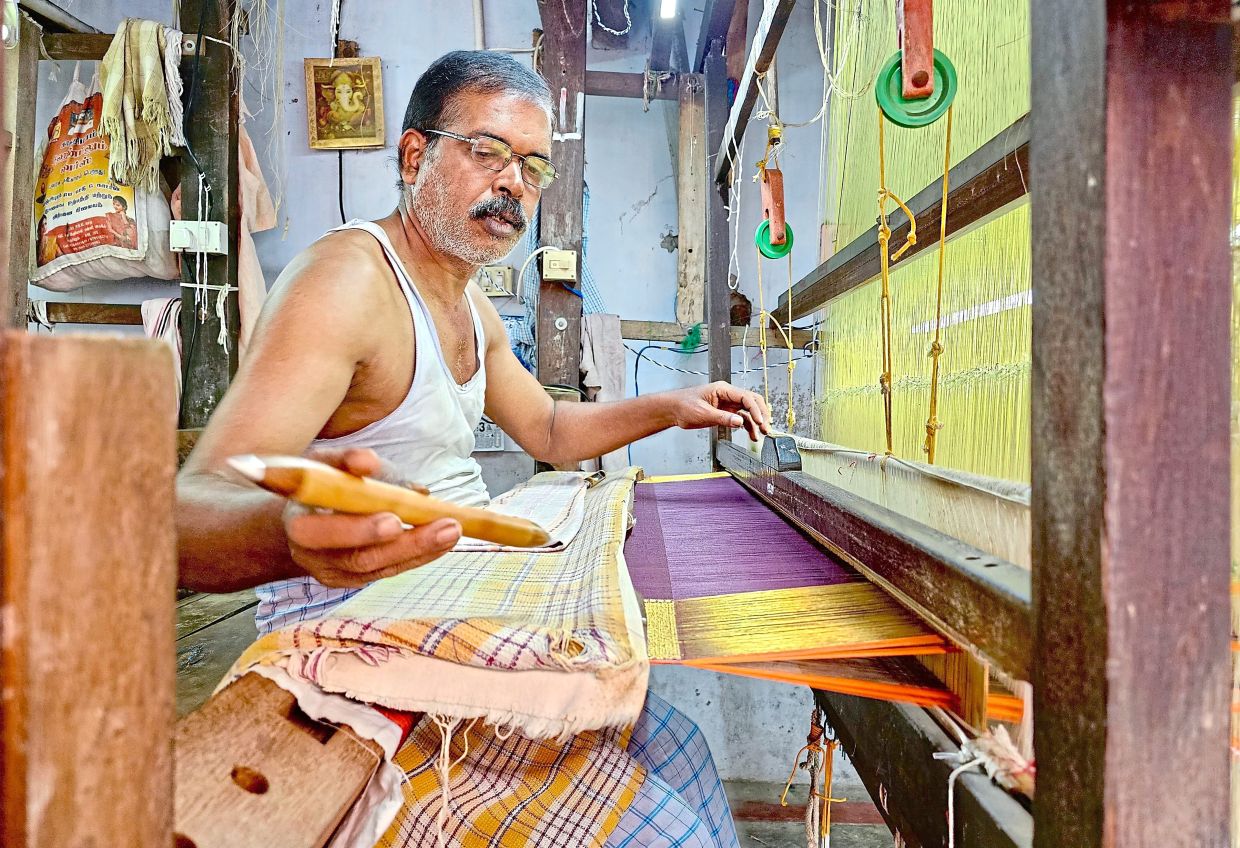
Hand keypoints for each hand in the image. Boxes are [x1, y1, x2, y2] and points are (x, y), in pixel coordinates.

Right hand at [281, 447, 460, 587]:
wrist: (300, 516)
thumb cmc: (316, 484)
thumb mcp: (324, 463)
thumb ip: (345, 460)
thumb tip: (368, 461)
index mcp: (297, 523)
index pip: (318, 533)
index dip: (356, 529)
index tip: (394, 519)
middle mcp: (312, 556)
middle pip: (359, 559)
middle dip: (405, 544)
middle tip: (445, 527)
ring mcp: (335, 572)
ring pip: (380, 567)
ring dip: (422, 549)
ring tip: (454, 529)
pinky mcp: (355, 579)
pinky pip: (390, 569)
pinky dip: (420, 555)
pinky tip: (445, 540)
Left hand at [668, 382, 771, 440]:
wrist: (673, 410)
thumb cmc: (684, 406)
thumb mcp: (703, 413)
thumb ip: (722, 418)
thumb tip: (740, 422)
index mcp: (723, 389)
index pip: (746, 397)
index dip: (755, 409)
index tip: (761, 422)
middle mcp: (728, 395)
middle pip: (752, 402)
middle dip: (761, 415)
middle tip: (767, 428)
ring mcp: (728, 404)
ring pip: (748, 411)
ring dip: (756, 423)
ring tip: (762, 435)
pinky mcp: (725, 412)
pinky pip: (740, 418)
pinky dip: (747, 427)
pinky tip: (751, 436)